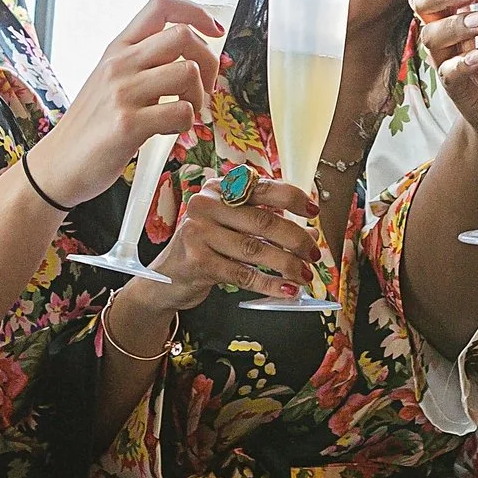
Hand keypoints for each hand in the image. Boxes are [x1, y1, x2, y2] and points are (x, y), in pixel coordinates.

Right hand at [29, 0, 222, 205]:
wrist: (58, 165)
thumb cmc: (92, 125)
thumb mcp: (110, 81)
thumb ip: (143, 63)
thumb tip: (192, 54)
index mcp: (117, 49)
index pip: (160, 6)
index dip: (197, 12)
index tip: (215, 32)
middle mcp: (119, 64)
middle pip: (183, 35)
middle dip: (209, 61)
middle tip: (205, 87)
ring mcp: (122, 93)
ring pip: (187, 72)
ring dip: (199, 96)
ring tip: (187, 111)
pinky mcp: (128, 124)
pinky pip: (181, 112)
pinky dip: (187, 123)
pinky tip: (171, 130)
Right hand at [142, 174, 322, 306]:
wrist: (164, 279)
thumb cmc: (203, 249)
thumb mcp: (229, 227)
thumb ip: (262, 223)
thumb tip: (308, 233)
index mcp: (218, 189)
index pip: (262, 188)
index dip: (292, 198)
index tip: (313, 211)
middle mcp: (206, 205)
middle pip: (263, 221)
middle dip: (296, 239)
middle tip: (313, 254)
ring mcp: (198, 233)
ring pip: (256, 249)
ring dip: (287, 264)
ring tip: (304, 274)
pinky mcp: (198, 262)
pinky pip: (244, 274)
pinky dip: (270, 283)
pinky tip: (286, 289)